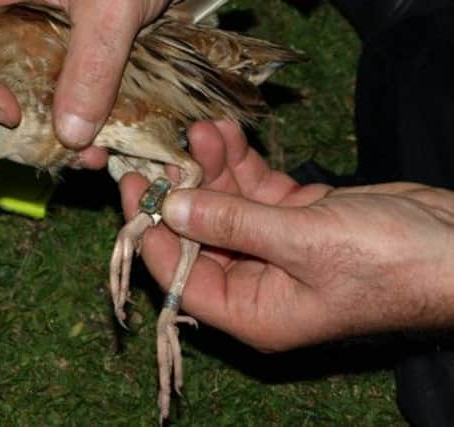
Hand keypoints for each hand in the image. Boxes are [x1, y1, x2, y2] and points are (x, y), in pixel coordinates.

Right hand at [0, 0, 168, 177]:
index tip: (8, 117)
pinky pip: (40, 97)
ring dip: (27, 139)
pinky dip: (59, 127)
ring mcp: (21, 39)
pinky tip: (90, 148)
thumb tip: (71, 136)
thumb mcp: (111, 10)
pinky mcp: (49, 55)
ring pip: (4, 97)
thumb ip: (93, 66)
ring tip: (66, 164)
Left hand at [119, 120, 453, 351]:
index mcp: (252, 312)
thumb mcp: (303, 241)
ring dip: (212, 170)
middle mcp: (256, 284)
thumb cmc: (389, 263)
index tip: (135, 189)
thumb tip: (172, 208)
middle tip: (166, 150)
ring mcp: (274, 248)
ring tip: (203, 130)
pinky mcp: (294, 218)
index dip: (152, 233)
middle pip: (198, 237)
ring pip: (226, 207)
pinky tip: (228, 135)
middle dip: (184, 191)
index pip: (179, 278)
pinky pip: (254, 192)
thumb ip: (233, 223)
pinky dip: (241, 165)